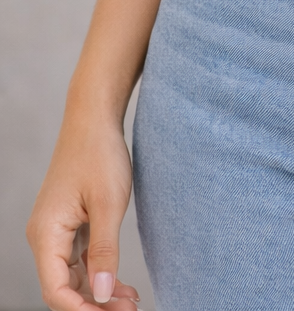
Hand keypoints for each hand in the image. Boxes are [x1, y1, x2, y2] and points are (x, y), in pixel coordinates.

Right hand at [27, 115, 140, 310]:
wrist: (94, 119)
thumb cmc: (99, 154)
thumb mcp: (109, 204)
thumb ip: (104, 252)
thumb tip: (100, 295)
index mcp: (46, 234)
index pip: (56, 289)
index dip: (81, 310)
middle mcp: (45, 236)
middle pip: (64, 287)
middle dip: (95, 304)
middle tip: (130, 310)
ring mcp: (56, 231)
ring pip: (73, 276)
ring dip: (99, 291)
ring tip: (131, 302)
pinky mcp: (69, 224)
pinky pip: (79, 260)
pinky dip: (98, 273)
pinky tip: (121, 284)